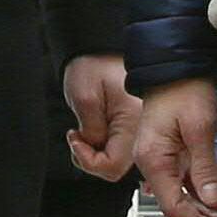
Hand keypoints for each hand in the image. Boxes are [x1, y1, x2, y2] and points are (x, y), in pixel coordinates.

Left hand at [63, 54, 139, 180]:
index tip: (76, 139)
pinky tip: (93, 131)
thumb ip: (91, 131)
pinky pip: (117, 149)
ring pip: (115, 161)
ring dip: (95, 153)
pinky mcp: (130, 128)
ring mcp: (136, 130)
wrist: (98, 49)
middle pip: (115, 167)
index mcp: (132, 122)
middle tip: (78, 137)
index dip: (88, 160)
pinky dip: (101, 146)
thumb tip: (94, 149)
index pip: (112, 165)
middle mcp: (140, 130)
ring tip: (84, 131)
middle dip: (91, 159)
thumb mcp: (84, 98)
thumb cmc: (93, 65)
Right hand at [134, 78, 216, 216]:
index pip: (174, 207)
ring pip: (183, 197)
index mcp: (153, 160)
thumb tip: (212, 201)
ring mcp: (161, 160)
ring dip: (207, 214)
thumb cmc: (184, 89)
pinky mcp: (171, 154)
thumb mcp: (198, 128)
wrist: (174, 66)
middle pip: (179, 207)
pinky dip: (204, 197)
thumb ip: (204, 167)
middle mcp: (152, 164)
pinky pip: (186, 183)